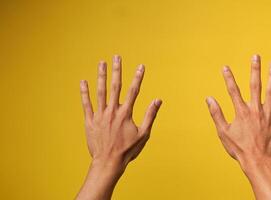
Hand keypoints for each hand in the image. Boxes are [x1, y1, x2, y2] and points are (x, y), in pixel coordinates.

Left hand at [77, 55, 161, 199]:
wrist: (109, 162)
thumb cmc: (127, 150)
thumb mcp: (144, 134)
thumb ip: (150, 115)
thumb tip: (158, 101)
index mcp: (126, 113)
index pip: (133, 91)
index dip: (138, 77)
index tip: (141, 66)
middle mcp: (112, 111)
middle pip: (115, 86)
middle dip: (117, 70)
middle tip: (116, 57)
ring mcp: (100, 115)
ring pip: (100, 92)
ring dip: (101, 76)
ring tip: (101, 63)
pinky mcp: (90, 121)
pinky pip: (86, 104)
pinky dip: (84, 93)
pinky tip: (83, 82)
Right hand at [206, 54, 270, 198]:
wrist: (258, 161)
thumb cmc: (239, 148)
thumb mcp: (223, 132)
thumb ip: (216, 114)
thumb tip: (209, 99)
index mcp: (241, 112)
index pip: (233, 91)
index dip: (228, 78)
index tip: (225, 67)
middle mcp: (255, 110)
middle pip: (255, 85)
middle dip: (255, 69)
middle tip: (256, 56)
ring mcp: (268, 114)